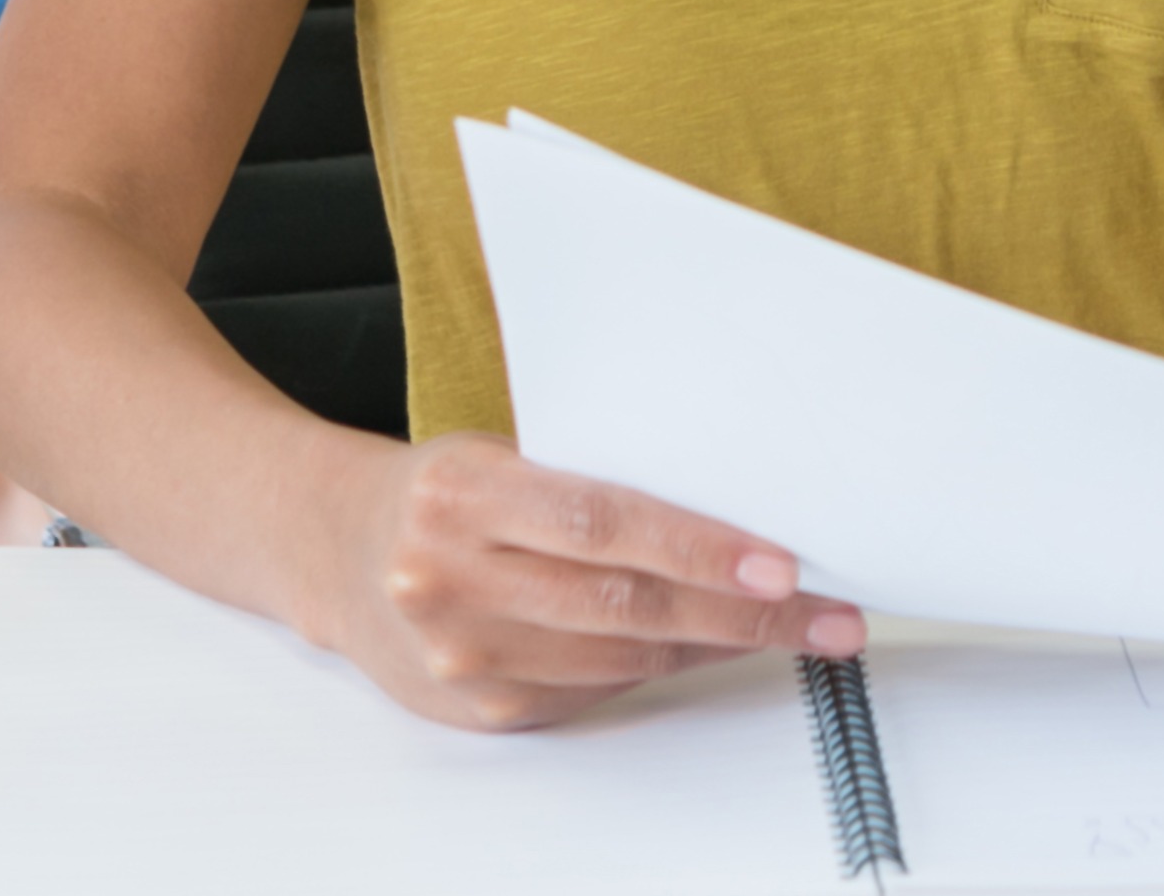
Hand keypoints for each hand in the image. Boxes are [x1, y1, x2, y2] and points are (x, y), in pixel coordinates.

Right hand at [312, 434, 857, 732]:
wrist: (337, 551)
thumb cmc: (443, 492)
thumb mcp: (500, 456)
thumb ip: (589, 481)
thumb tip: (729, 511)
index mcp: (462, 494)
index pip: (602, 522)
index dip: (699, 547)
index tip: (781, 562)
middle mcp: (449, 577)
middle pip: (623, 602)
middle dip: (741, 611)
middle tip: (825, 613)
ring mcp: (461, 652)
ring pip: (621, 656)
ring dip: (719, 643)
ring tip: (796, 629)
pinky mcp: (478, 706)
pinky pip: (598, 689)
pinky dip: (665, 666)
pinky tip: (710, 644)